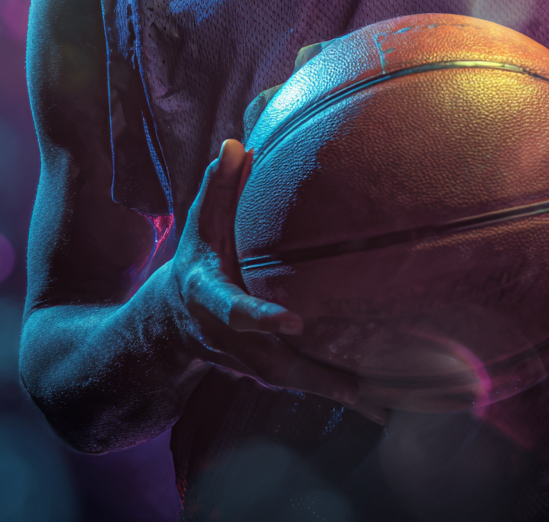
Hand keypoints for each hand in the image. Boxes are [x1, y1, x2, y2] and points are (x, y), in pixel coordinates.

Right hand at [171, 139, 386, 422]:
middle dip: (314, 374)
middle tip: (360, 383)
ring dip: (336, 392)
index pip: (235, 311)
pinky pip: (303, 387)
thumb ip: (215, 187)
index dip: (261, 319)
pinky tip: (380, 404)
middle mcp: (228, 340)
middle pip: (272, 363)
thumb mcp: (198, 224)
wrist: (165, 328)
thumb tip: (236, 144)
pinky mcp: (264, 374)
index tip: (293, 322)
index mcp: (209, 299)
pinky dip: (338, 394)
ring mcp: (246, 364)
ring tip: (383, 401)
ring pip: (293, 383)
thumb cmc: (194, 263)